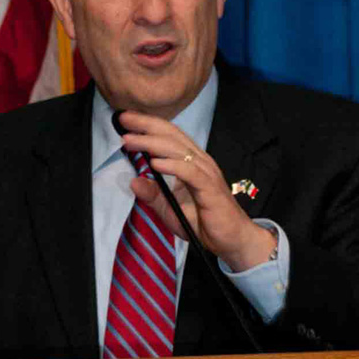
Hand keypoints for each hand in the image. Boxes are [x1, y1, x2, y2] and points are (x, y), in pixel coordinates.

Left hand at [118, 110, 276, 271]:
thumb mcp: (170, 210)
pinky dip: (172, 165)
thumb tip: (133, 181)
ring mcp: (206, 173)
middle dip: (146, 125)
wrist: (234, 239)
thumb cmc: (205, 223)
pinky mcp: (210, 188)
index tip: (124, 119)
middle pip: (171, 136)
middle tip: (123, 119)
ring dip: (152, 143)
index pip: (168, 135)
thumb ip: (152, 196)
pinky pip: (189, 173)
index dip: (147, 124)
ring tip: (130, 141)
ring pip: (178, 150)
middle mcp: (200, 162)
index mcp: (191, 161)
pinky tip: (154, 163)